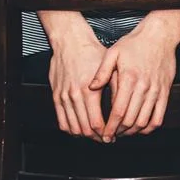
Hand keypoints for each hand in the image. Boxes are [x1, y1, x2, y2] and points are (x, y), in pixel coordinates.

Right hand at [49, 24, 109, 138]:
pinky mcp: (56, 96)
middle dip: (97, 138)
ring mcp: (64, 97)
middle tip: (106, 138)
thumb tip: (124, 107)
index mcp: (89, 90)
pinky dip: (71, 130)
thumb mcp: (110, 67)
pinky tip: (80, 129)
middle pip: (85, 129)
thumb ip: (116, 87)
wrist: (70, 41)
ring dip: (85, 136)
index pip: (97, 123)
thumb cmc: (92, 52)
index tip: (112, 136)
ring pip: (73, 128)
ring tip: (95, 135)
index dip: (105, 134)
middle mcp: (75, 95)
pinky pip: (62, 121)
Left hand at [94, 25, 178, 140]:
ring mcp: (156, 91)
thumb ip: (102, 72)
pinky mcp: (165, 93)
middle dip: (119, 132)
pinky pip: (158, 117)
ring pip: (144, 122)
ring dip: (132, 132)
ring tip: (122, 133)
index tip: (104, 134)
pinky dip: (149, 128)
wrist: (159, 36)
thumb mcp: (113, 52)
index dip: (111, 126)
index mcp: (129, 78)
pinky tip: (139, 128)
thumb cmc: (134, 43)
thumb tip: (91, 88)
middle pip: (131, 120)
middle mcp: (143, 87)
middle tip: (110, 136)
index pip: (119, 111)